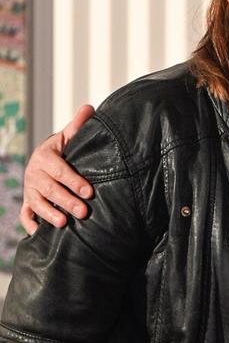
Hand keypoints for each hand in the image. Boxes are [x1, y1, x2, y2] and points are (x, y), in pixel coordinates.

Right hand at [20, 104, 95, 233]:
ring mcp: (30, 189)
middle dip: (66, 201)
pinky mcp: (27, 202)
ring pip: (36, 203)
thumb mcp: (68, 137)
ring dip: (49, 214)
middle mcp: (34, 173)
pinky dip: (29, 225)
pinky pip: (25, 215)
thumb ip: (78, 126)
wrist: (44, 160)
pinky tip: (38, 235)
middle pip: (49, 189)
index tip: (90, 191)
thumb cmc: (62, 150)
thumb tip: (90, 108)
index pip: (60, 170)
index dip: (74, 181)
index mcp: (45, 157)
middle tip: (83, 212)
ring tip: (63, 224)